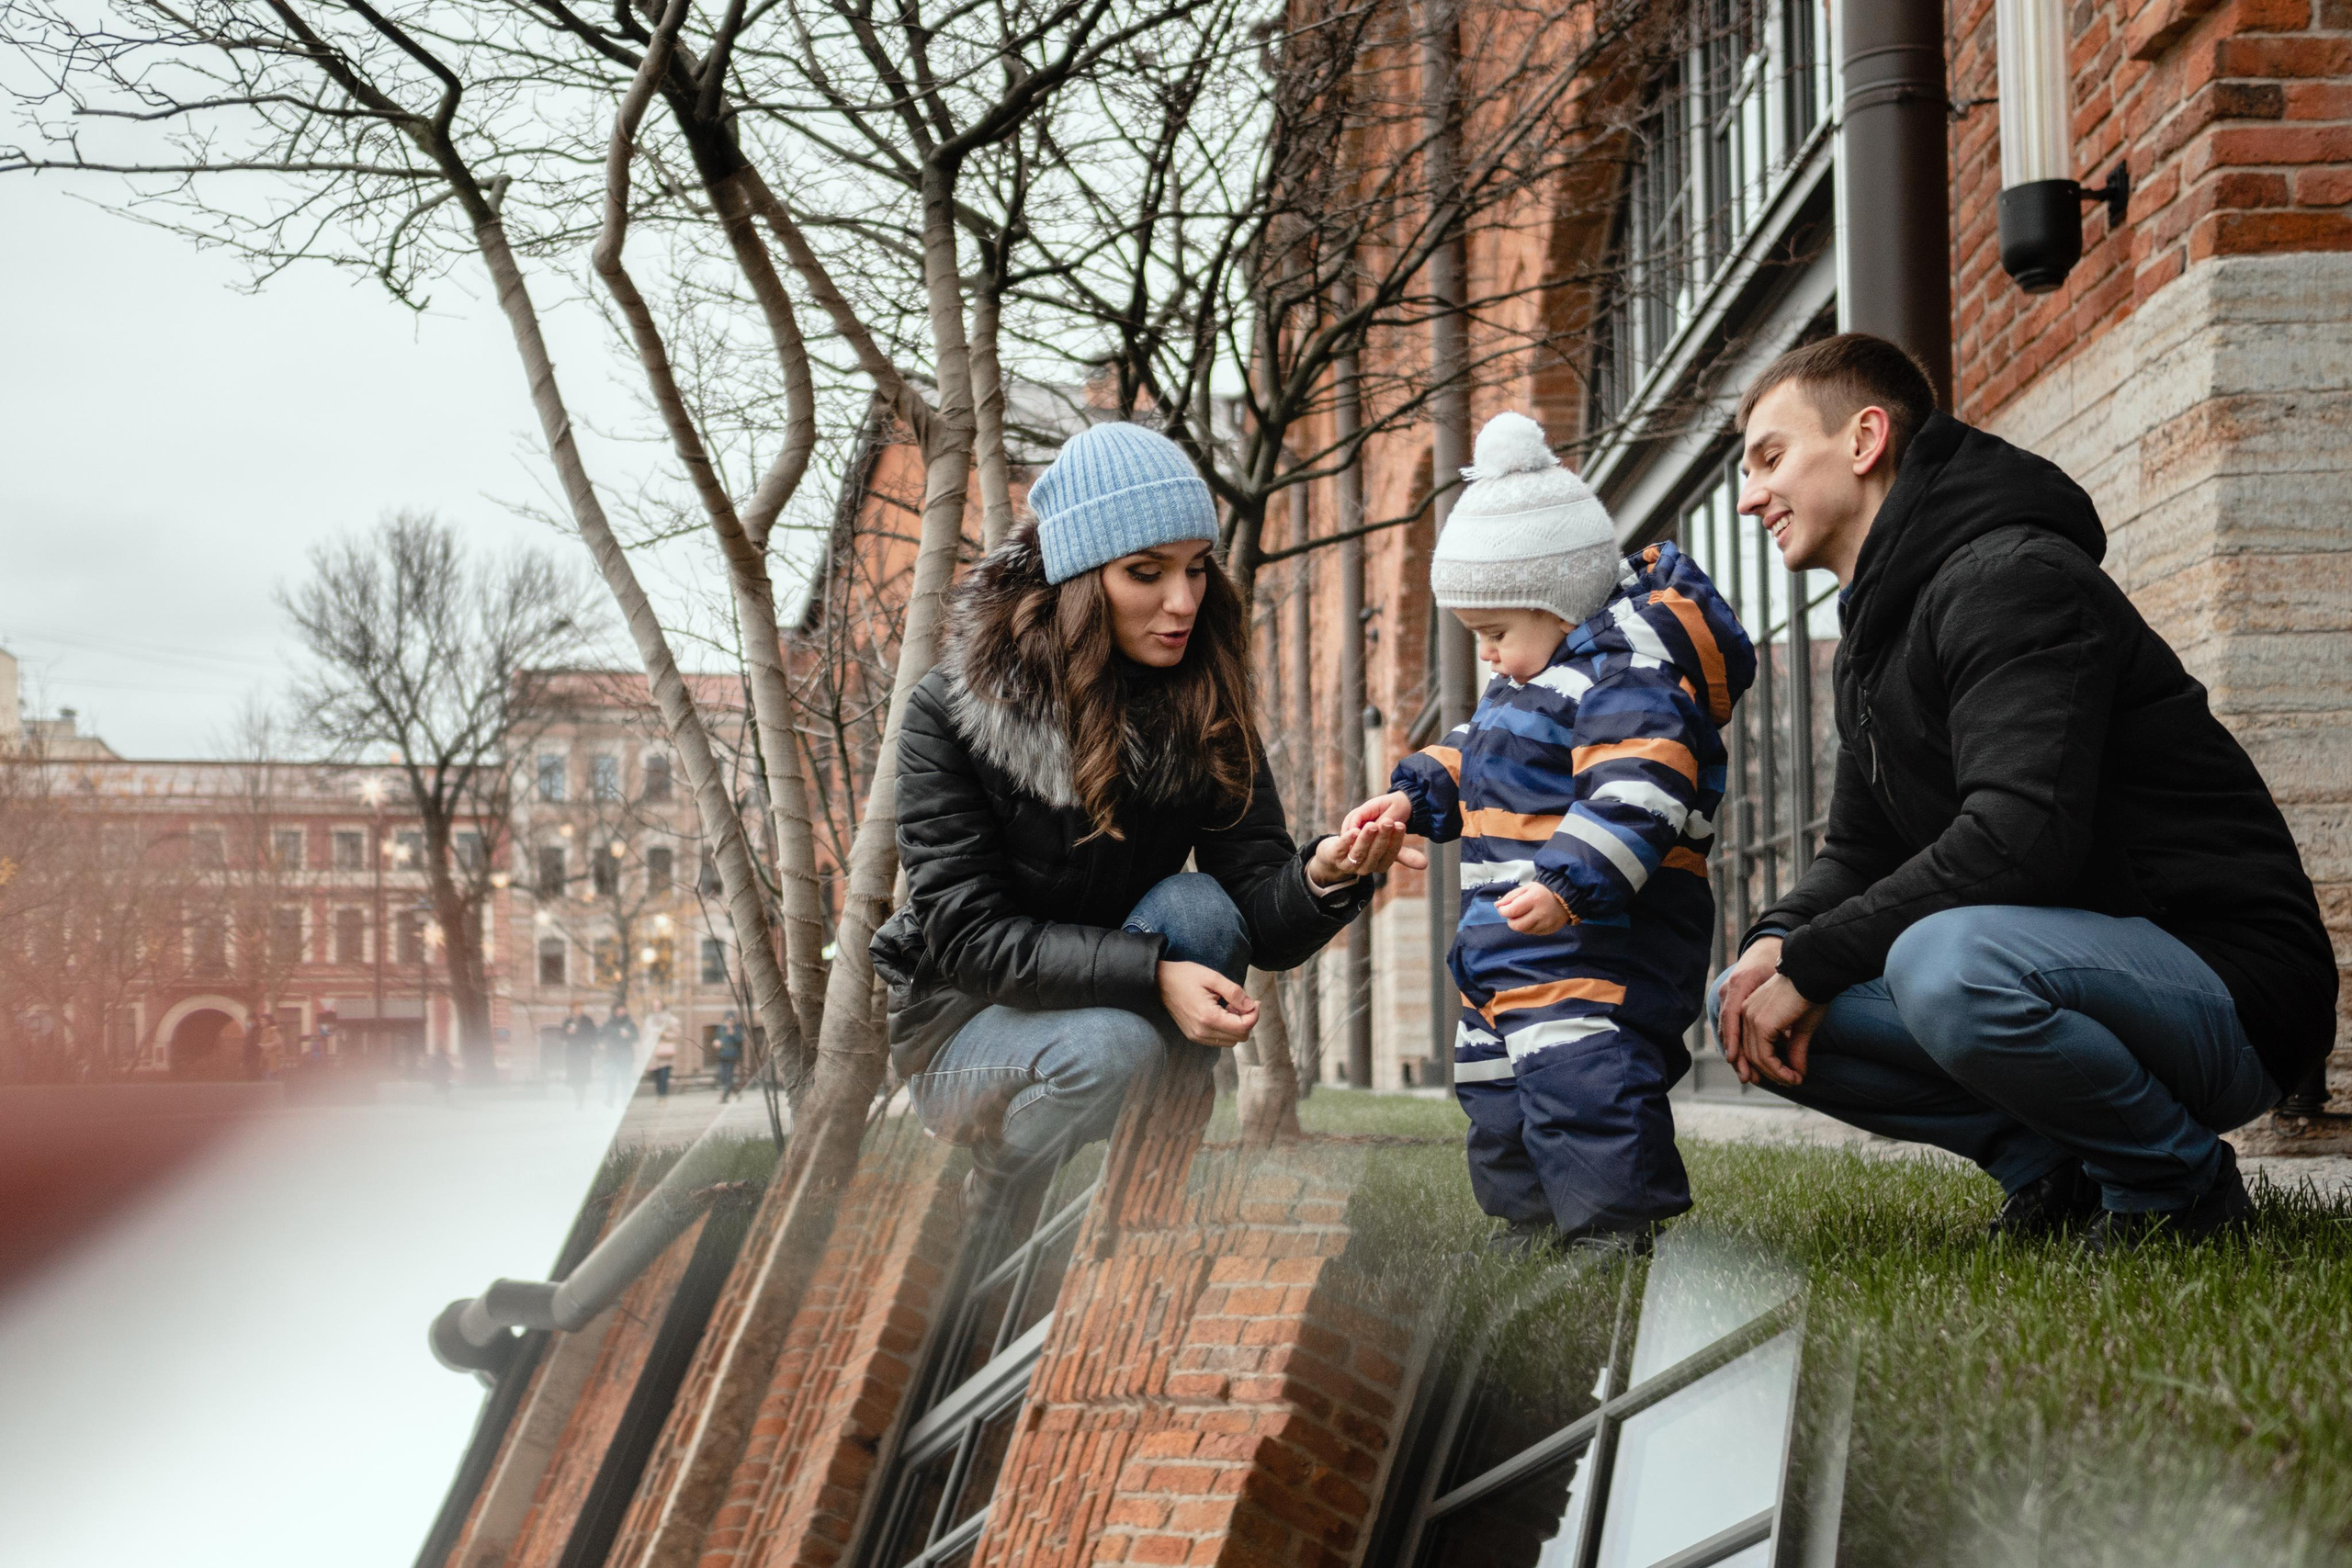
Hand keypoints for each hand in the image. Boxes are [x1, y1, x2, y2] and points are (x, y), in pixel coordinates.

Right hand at [1158, 960, 1258, 1047]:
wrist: (1159, 981)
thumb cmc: (1185, 976)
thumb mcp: (1213, 977)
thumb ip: (1234, 992)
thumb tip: (1251, 1005)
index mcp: (1208, 1017)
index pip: (1243, 1027)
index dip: (1254, 1015)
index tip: (1254, 1001)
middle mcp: (1202, 1032)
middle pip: (1240, 1037)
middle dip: (1247, 1020)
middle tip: (1241, 1001)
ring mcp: (1197, 1036)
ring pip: (1231, 1041)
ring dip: (1237, 1025)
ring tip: (1230, 1006)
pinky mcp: (1194, 1036)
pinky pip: (1219, 1040)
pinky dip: (1226, 1029)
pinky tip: (1221, 1012)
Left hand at [1310, 792, 1428, 884]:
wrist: (1335, 855)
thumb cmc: (1365, 850)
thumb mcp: (1384, 851)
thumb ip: (1403, 854)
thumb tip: (1426, 864)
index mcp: (1380, 865)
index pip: (1390, 854)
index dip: (1396, 840)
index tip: (1400, 824)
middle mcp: (1365, 868)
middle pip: (1376, 852)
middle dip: (1383, 837)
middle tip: (1388, 821)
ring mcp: (1349, 864)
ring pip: (1359, 852)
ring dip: (1366, 838)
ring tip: (1372, 824)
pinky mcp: (1335, 856)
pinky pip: (1342, 848)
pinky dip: (1347, 839)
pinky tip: (1354, 829)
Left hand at [1495, 883, 1568, 934]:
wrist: (1566, 897)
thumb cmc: (1543, 891)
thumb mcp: (1526, 888)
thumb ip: (1511, 896)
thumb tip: (1497, 905)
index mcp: (1533, 899)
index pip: (1511, 911)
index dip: (1503, 911)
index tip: (1503, 908)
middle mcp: (1540, 913)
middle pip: (1517, 925)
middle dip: (1511, 920)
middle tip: (1513, 913)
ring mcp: (1546, 924)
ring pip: (1524, 931)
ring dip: (1520, 924)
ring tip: (1525, 915)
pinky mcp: (1549, 930)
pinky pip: (1533, 933)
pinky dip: (1529, 927)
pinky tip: (1533, 919)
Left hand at [1718, 939, 1823, 1086]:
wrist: (1815, 976)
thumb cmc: (1811, 995)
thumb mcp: (1801, 1027)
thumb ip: (1795, 1049)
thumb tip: (1798, 1073)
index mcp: (1751, 1011)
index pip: (1750, 1044)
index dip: (1764, 1065)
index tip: (1783, 1078)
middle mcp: (1745, 1013)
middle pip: (1750, 1054)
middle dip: (1769, 1073)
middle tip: (1789, 1082)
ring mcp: (1751, 1018)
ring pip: (1757, 1059)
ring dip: (1776, 1075)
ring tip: (1794, 1080)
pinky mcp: (1761, 1024)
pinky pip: (1765, 1057)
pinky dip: (1778, 1071)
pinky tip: (1793, 1076)